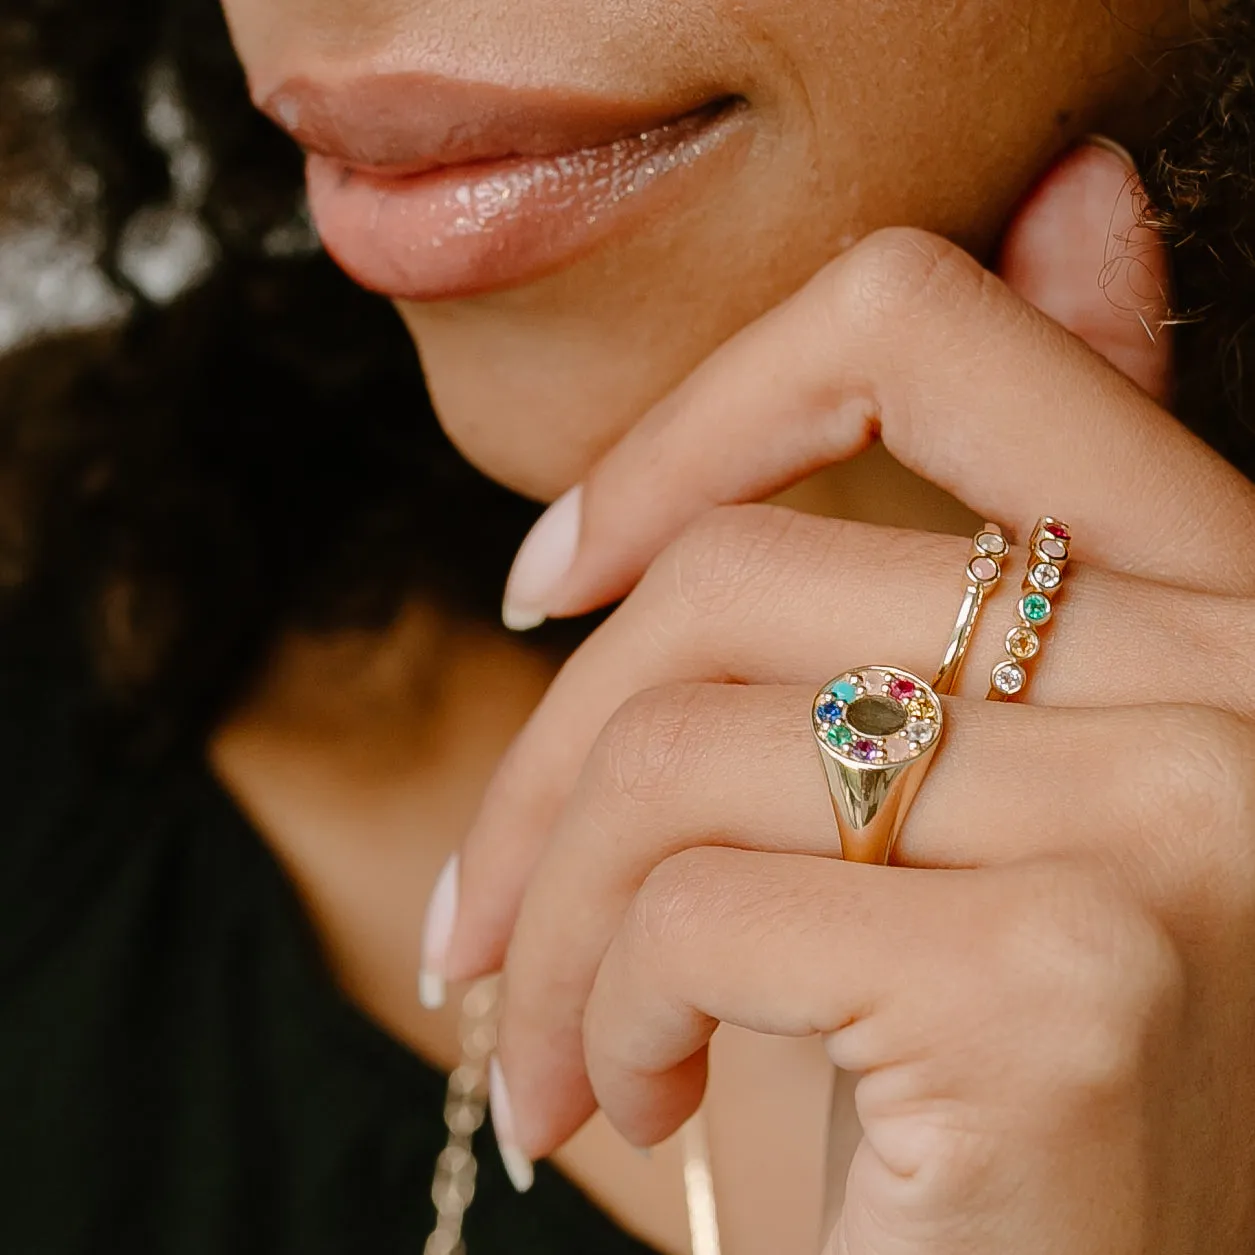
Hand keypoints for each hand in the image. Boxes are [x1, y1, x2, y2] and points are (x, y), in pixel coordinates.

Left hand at [427, 143, 1254, 1251]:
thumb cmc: (955, 1077)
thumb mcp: (965, 797)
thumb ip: (1004, 549)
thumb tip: (1084, 192)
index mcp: (1215, 602)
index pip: (937, 335)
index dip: (709, 413)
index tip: (557, 570)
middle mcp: (1245, 684)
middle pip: (743, 576)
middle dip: (548, 756)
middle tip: (484, 920)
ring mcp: (1187, 826)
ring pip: (688, 742)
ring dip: (558, 914)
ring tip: (556, 1044)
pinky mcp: (1066, 992)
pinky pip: (696, 900)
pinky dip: (605, 1008)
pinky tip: (635, 1102)